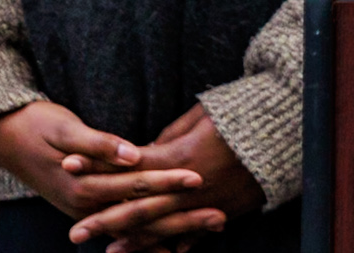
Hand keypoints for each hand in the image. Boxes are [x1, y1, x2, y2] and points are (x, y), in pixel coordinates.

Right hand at [0, 100, 207, 236]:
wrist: (3, 136)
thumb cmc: (36, 125)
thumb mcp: (65, 128)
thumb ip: (99, 144)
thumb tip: (131, 154)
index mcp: (84, 186)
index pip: (136, 186)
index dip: (169, 183)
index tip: (200, 179)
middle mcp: (86, 205)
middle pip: (142, 215)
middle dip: (182, 218)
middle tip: (220, 216)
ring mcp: (86, 211)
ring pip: (135, 227)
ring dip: (172, 230)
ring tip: (208, 230)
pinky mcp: (87, 208)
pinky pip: (123, 228)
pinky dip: (149, 237)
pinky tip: (175, 245)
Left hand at [65, 103, 263, 251]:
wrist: (285, 132)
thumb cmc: (242, 115)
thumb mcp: (201, 116)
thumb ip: (168, 138)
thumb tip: (143, 154)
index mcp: (179, 159)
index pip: (127, 166)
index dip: (96, 165)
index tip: (67, 165)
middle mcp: (188, 188)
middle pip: (139, 207)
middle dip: (105, 220)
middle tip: (75, 233)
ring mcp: (206, 204)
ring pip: (163, 228)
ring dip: (134, 241)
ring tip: (108, 251)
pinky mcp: (224, 211)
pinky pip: (194, 233)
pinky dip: (175, 244)